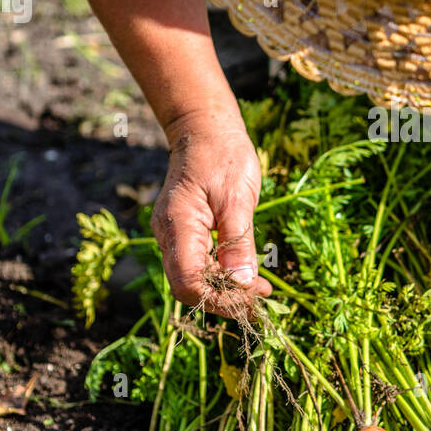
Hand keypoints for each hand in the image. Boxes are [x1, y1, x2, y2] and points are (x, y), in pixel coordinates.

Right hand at [150, 108, 271, 311]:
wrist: (205, 130)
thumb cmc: (223, 155)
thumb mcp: (238, 197)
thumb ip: (239, 242)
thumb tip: (243, 283)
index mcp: (177, 225)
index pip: (189, 282)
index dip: (221, 297)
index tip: (255, 294)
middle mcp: (168, 235)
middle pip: (189, 287)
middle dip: (225, 300)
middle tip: (263, 300)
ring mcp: (173, 236)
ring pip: (193, 280)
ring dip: (225, 291)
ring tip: (260, 293)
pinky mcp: (184, 235)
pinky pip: (198, 265)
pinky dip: (221, 276)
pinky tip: (246, 277)